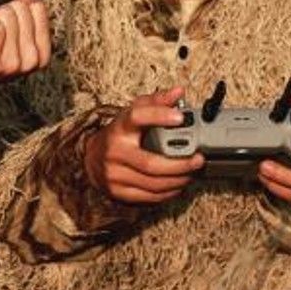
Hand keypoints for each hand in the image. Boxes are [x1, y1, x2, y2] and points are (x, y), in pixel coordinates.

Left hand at [0, 0, 50, 117]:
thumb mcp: (8, 33)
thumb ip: (22, 13)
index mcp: (40, 52)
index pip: (38, 8)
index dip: (20, 3)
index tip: (7, 15)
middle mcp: (30, 60)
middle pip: (21, 9)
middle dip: (2, 13)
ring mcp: (13, 63)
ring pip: (7, 16)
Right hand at [82, 86, 205, 204]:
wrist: (92, 157)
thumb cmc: (120, 134)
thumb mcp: (133, 113)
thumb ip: (156, 101)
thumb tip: (178, 91)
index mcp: (120, 127)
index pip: (136, 117)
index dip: (158, 116)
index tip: (180, 117)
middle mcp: (114, 151)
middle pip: (150, 163)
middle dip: (180, 165)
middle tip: (198, 160)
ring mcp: (114, 173)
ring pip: (152, 183)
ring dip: (177, 181)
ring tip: (191, 173)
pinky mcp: (117, 191)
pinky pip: (148, 197)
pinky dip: (168, 193)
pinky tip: (178, 185)